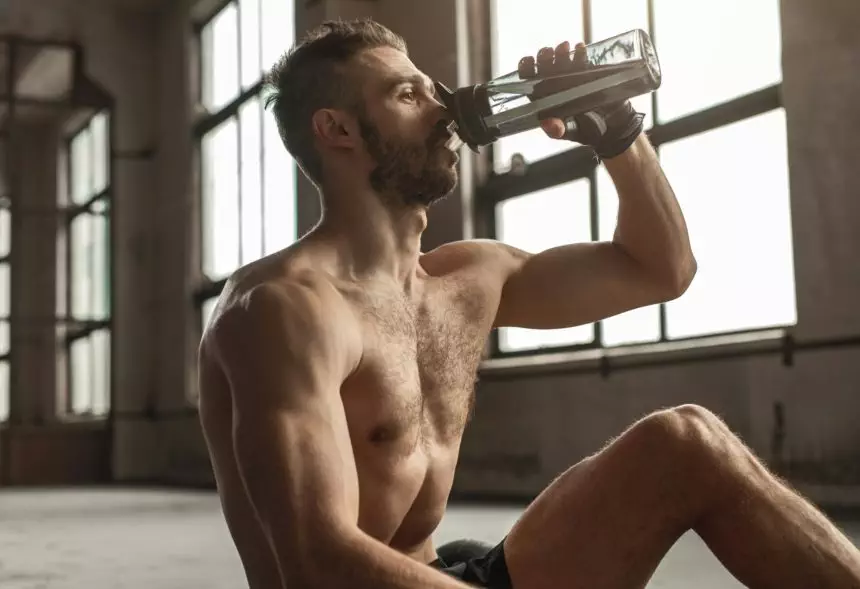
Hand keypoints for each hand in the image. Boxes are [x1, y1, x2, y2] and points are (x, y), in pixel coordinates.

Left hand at [518, 41, 644, 158]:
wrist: (612, 127)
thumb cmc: (586, 131)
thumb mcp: (570, 132)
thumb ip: (557, 130)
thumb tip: (546, 123)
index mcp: (545, 99)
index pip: (529, 81)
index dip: (527, 69)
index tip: (529, 60)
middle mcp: (555, 85)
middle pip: (544, 66)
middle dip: (544, 57)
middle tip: (549, 52)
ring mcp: (571, 76)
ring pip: (561, 59)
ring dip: (560, 52)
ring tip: (564, 47)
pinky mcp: (588, 72)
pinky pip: (581, 59)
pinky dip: (579, 53)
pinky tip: (580, 48)